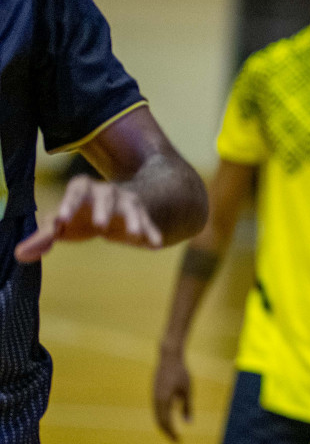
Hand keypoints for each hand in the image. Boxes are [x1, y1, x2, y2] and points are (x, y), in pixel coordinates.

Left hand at [16, 175, 163, 261]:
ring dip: (135, 220)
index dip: (68, 203)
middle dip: (104, 209)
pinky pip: (149, 223)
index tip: (61, 219)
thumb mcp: (61, 223)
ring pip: (133, 208)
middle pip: (107, 195)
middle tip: (100, 225)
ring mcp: (128, 202)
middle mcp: (108, 191)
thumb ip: (43, 237)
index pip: (75, 190)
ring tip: (134, 236)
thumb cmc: (80, 215)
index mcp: (84, 189)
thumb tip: (21, 254)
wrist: (114, 209)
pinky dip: (152, 233)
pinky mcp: (143, 216)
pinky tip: (155, 245)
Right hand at [152, 348, 192, 442]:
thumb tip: (189, 423)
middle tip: (176, 441)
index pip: (166, 422)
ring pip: (156, 416)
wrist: (169, 357)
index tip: (179, 442)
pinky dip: (162, 417)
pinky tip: (169, 420)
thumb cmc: (181, 373)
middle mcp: (155, 400)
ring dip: (164, 426)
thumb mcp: (187, 390)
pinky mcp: (154, 393)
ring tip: (173, 433)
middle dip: (167, 432)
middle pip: (159, 422)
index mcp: (163, 401)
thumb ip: (187, 407)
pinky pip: (157, 410)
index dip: (172, 433)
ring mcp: (153, 396)